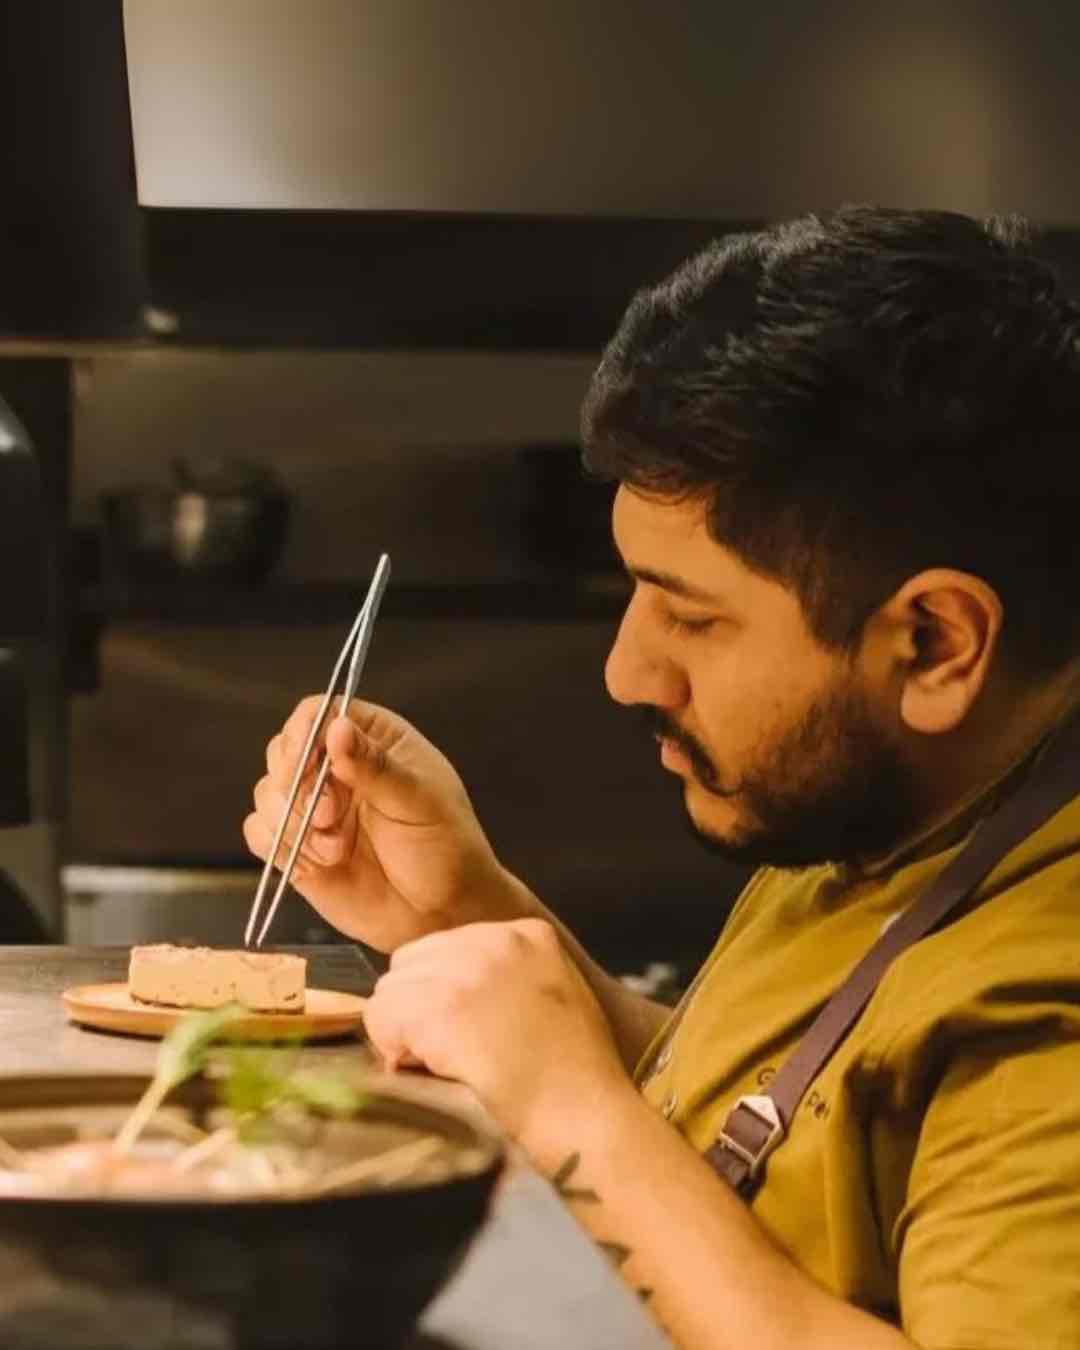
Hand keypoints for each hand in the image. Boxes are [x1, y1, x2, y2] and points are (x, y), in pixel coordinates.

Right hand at [243, 698, 514, 949]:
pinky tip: (318, 862)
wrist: (440, 912)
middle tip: (329, 816)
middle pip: (283, 751)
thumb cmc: (445, 848)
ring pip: (267, 793)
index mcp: (373, 740)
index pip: (318, 713)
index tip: (305, 764)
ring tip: (335, 848)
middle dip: (296, 785)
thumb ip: (375, 766)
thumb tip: (337, 728)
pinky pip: (259, 833)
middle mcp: (338, 768)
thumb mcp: (419, 801)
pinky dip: (277, 845)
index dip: (302, 734)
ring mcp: (315, 808)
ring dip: (291, 822)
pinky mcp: (297, 847)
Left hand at [361, 918, 632, 1149]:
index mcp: (528, 934)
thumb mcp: (556, 999)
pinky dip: (393, 1050)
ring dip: (405, 1031)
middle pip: (414, 961)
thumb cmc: (575, 1080)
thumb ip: (511, 979)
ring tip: (445, 1067)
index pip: (450, 946)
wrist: (587, 1122)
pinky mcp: (440, 1006)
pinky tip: (432, 1073)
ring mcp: (467, 970)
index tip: (472, 1033)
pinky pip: (381, 1017)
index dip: (448, 994)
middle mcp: (496, 939)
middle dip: (420, 1007)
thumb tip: (454, 995)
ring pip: (391, 989)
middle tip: (450, 1055)